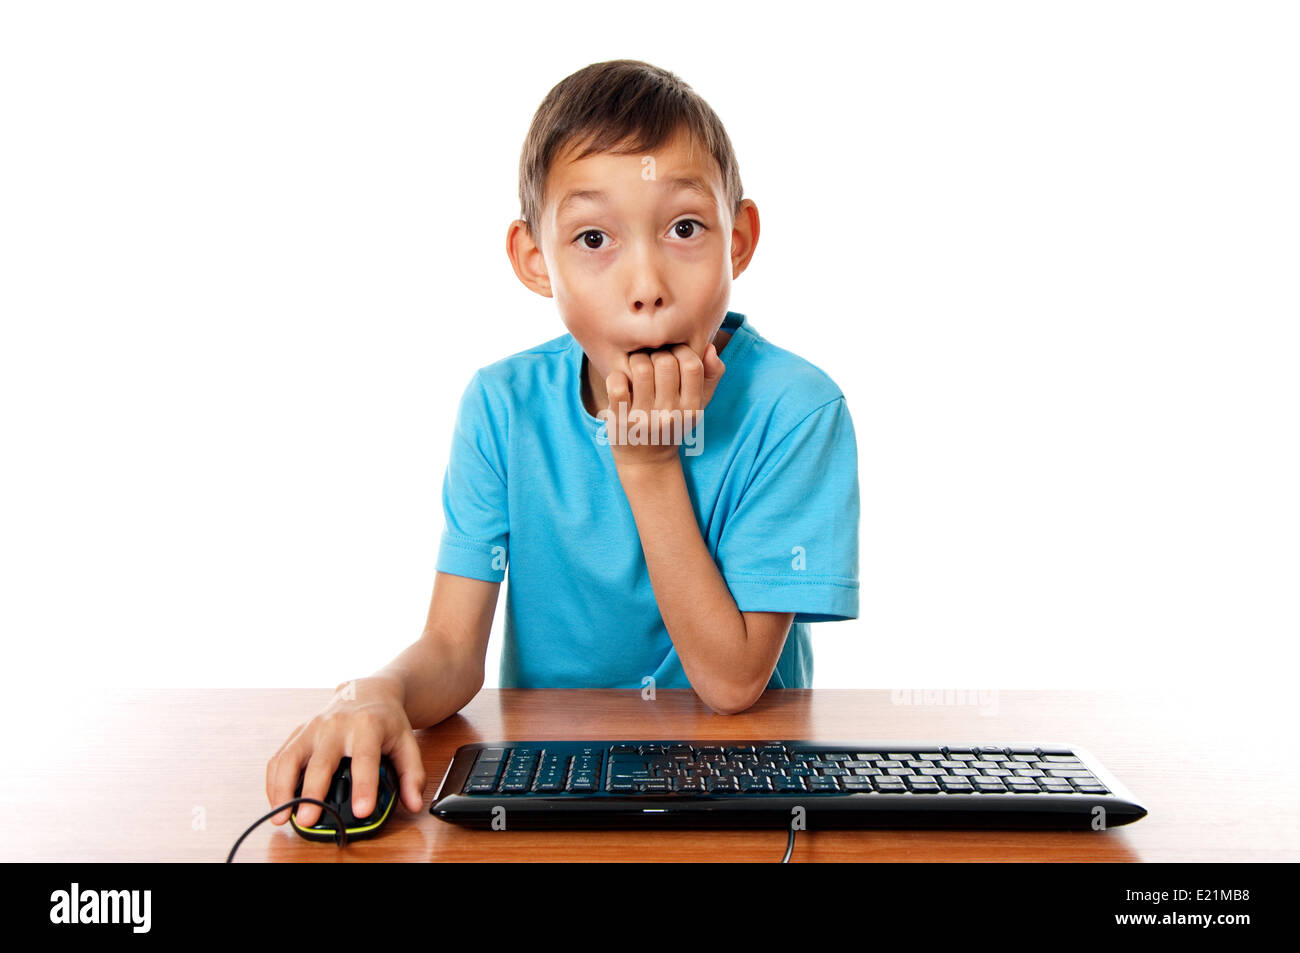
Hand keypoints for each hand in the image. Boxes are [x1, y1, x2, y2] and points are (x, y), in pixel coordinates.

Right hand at [265, 677, 426, 827]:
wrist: (367, 691)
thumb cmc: (386, 720)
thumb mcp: (407, 742)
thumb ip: (412, 774)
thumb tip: (413, 803)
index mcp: (368, 726)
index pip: (365, 758)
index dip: (364, 786)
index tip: (362, 811)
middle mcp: (337, 725)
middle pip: (321, 761)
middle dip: (313, 791)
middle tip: (309, 819)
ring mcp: (313, 727)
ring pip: (290, 757)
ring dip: (282, 789)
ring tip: (282, 816)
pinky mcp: (298, 732)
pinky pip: (279, 757)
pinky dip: (273, 782)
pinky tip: (277, 802)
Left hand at [602, 342, 725, 469]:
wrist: (647, 461)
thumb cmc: (674, 423)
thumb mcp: (698, 405)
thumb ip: (711, 375)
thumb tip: (709, 348)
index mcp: (691, 408)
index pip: (692, 365)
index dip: (681, 351)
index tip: (673, 354)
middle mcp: (669, 414)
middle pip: (665, 362)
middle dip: (656, 353)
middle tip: (651, 358)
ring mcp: (644, 418)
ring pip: (640, 368)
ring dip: (636, 360)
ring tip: (636, 366)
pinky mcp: (620, 420)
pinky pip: (617, 385)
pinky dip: (616, 376)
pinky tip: (621, 380)